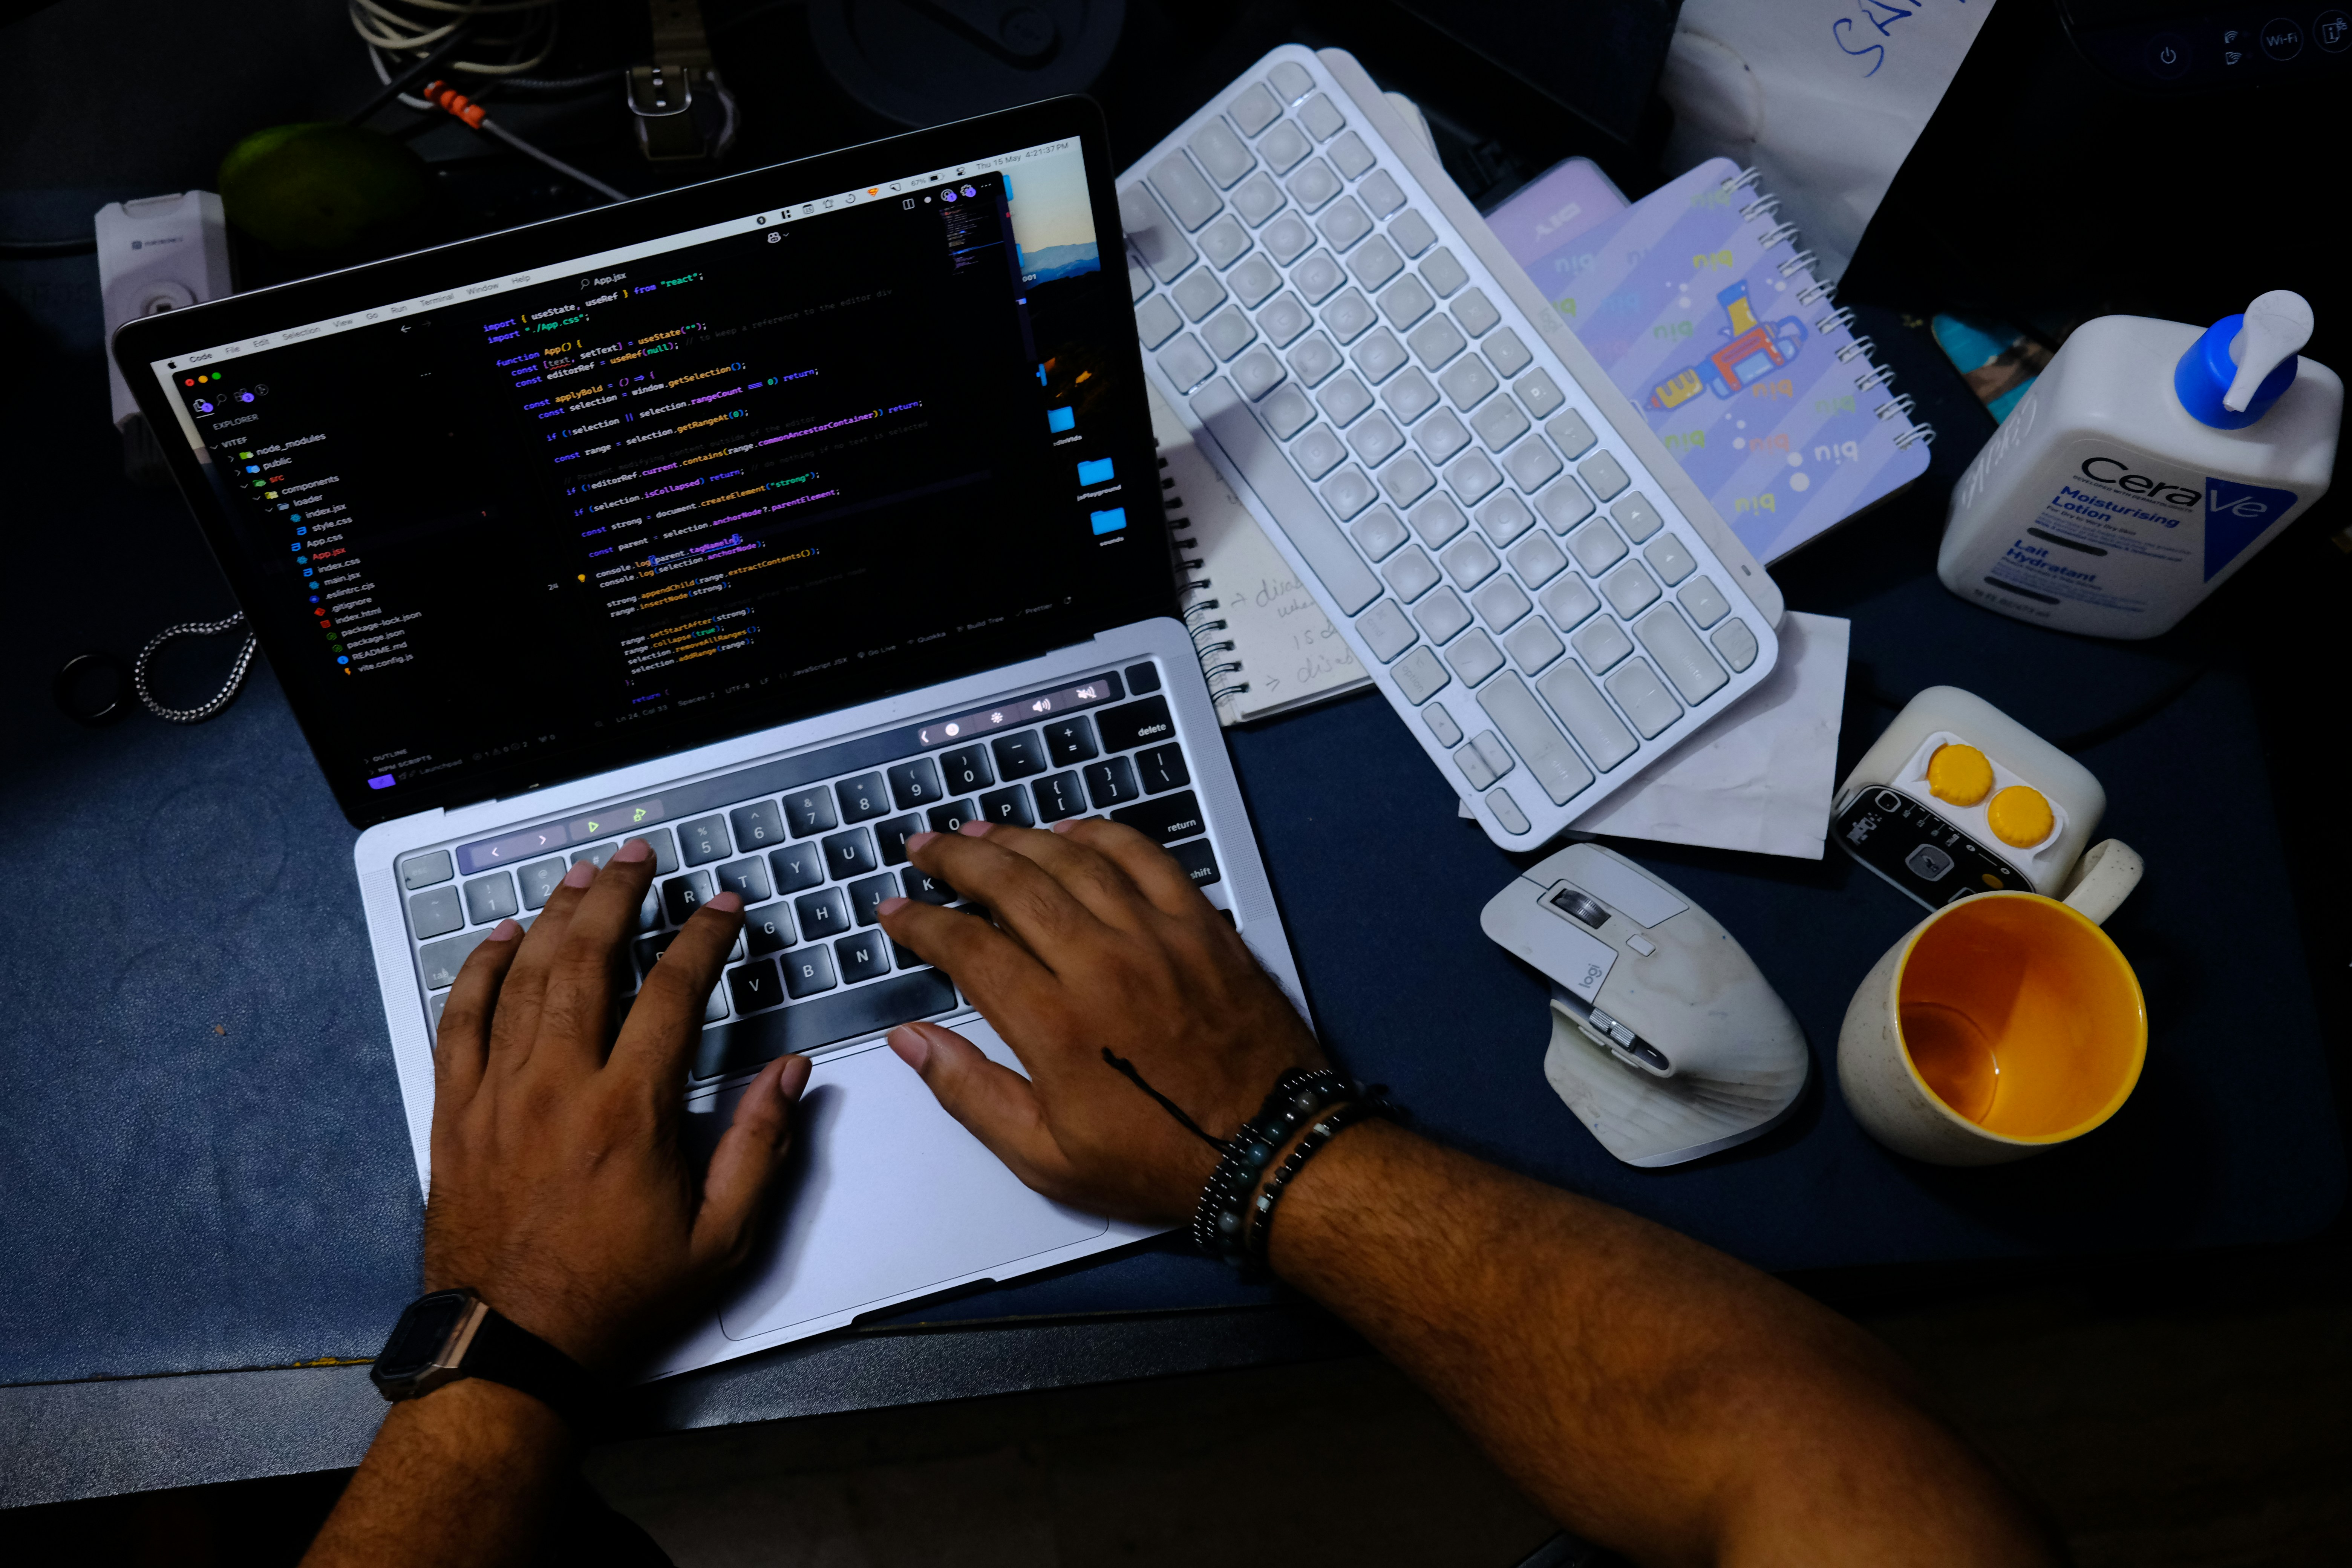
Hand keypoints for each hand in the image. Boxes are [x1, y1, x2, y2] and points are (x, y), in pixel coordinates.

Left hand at [425, 839, 809, 1370]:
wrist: (511, 1346)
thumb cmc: (618, 1298)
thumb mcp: (721, 1239)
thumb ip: (760, 1147)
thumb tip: (791, 1074)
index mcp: (629, 1111)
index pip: (672, 993)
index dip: (702, 939)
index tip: (723, 908)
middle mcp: (558, 1086)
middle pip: (588, 961)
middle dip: (617, 897)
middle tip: (637, 858)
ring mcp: (498, 1094)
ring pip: (526, 977)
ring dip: (556, 917)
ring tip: (581, 876)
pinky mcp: (455, 1112)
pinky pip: (460, 1020)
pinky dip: (479, 971)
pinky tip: (501, 938)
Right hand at [874, 819, 1321, 1222]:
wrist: (1269, 1150)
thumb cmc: (1160, 1159)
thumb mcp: (1047, 1156)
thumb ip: (971, 1093)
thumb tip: (913, 1041)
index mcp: (1056, 1023)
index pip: (968, 949)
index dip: (923, 924)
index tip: (897, 912)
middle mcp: (1101, 964)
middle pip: (1012, 884)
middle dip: (958, 859)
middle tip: (926, 848)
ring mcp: (1157, 936)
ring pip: (1073, 860)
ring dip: (1019, 838)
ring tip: (982, 831)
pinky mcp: (1201, 926)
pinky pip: (1145, 857)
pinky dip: (1102, 836)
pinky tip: (1071, 833)